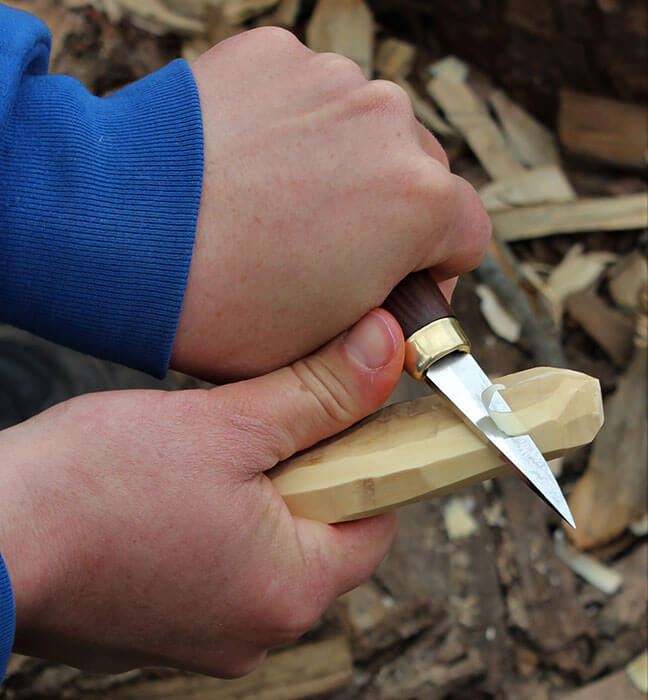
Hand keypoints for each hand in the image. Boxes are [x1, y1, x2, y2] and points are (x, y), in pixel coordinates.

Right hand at [0, 310, 402, 675]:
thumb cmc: (92, 487)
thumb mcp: (227, 424)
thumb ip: (318, 392)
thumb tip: (383, 349)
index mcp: (290, 590)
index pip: (375, 520)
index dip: (368, 460)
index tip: (345, 419)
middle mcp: (257, 629)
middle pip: (321, 533)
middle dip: (304, 473)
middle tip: (262, 425)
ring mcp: (209, 634)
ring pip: (268, 546)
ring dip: (255, 494)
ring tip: (210, 454)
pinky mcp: (167, 625)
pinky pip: (221, 564)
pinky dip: (216, 523)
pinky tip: (176, 490)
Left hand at [171, 27, 489, 379]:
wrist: (118, 232)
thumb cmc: (224, 304)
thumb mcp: (323, 348)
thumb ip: (383, 330)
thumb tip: (397, 316)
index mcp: (421, 201)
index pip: (467, 236)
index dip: (435, 270)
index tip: (396, 284)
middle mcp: (391, 123)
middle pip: (421, 177)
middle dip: (390, 216)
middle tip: (330, 250)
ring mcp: (332, 79)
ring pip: (366, 131)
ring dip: (344, 166)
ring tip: (279, 204)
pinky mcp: (276, 55)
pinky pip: (310, 96)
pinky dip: (294, 127)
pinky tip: (249, 162)